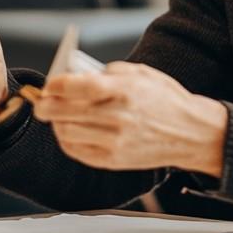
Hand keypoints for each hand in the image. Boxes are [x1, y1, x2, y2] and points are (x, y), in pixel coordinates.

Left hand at [32, 62, 227, 176]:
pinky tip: (68, 132)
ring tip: (55, 116)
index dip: (56, 85)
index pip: (77, 87)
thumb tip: (76, 76)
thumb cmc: (165, 99)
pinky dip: (67, 141)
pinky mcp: (114, 160)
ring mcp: (114, 141)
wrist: (191, 132)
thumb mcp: (139, 73)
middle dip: (46, 105)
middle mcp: (117, 117)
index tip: (51, 84)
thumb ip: (106, 72)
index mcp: (123, 91)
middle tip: (42, 101)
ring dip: (55, 123)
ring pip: (66, 133)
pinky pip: (78, 152)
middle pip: (64, 112)